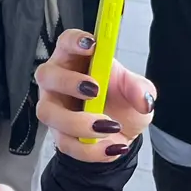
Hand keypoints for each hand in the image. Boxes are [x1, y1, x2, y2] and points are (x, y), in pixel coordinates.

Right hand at [35, 30, 156, 162]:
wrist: (120, 133)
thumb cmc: (121, 101)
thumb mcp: (138, 91)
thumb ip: (140, 89)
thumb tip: (143, 100)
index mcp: (75, 60)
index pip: (66, 42)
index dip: (74, 41)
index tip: (92, 45)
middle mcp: (57, 81)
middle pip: (47, 75)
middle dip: (69, 82)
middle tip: (95, 90)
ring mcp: (54, 108)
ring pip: (49, 112)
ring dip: (77, 121)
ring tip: (109, 126)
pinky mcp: (58, 134)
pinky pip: (65, 142)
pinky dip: (90, 148)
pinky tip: (112, 146)